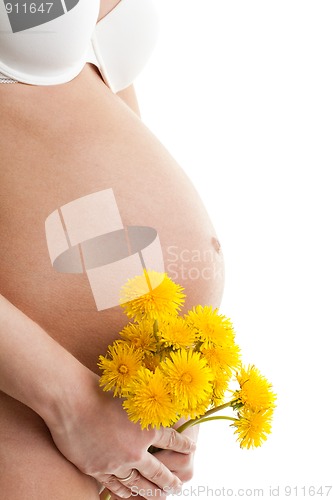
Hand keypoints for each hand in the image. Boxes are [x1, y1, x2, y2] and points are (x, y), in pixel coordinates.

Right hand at [45, 371, 195, 499]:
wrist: (72, 401)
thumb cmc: (100, 391)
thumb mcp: (132, 396)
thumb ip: (145, 408)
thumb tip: (158, 407)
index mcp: (147, 429)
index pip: (173, 440)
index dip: (183, 445)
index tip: (191, 449)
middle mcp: (135, 450)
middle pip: (158, 472)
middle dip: (170, 481)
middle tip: (179, 487)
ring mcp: (116, 463)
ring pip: (138, 484)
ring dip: (150, 492)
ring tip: (160, 497)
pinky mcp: (97, 469)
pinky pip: (115, 486)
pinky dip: (125, 492)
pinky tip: (130, 494)